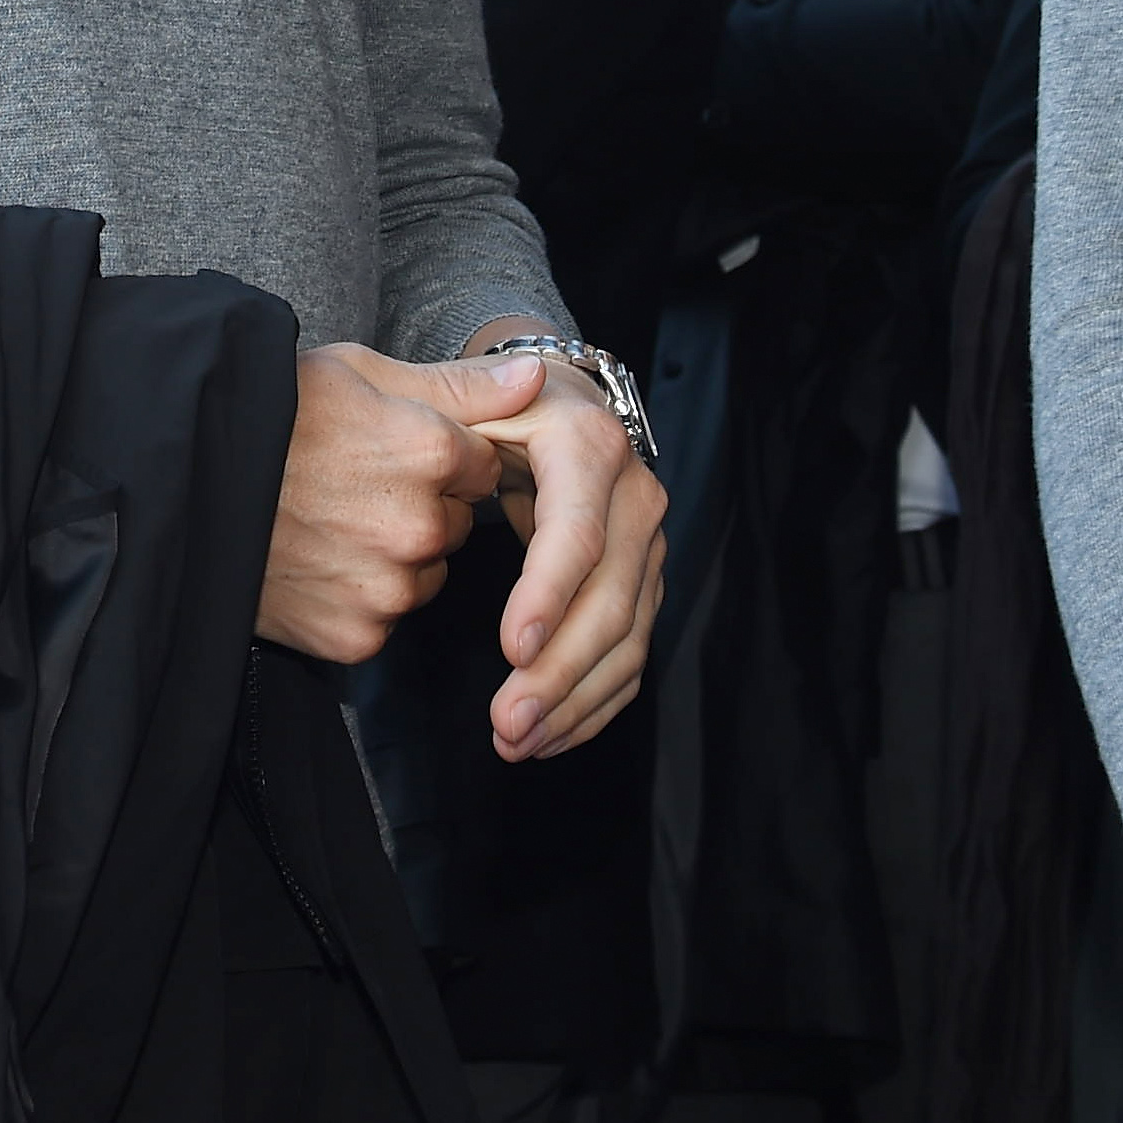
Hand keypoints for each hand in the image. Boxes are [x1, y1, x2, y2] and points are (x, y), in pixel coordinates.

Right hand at [257, 345, 518, 662]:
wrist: (180, 487)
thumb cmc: (269, 416)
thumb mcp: (358, 373)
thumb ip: (457, 384)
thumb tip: (538, 380)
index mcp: (431, 451)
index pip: (480, 464)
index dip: (441, 455)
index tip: (392, 449)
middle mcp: (421, 525)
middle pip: (455, 523)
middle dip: (423, 507)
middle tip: (351, 486)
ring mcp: (388, 588)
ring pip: (423, 574)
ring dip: (395, 557)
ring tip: (327, 524)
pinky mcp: (355, 638)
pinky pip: (383, 619)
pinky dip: (357, 599)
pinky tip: (314, 565)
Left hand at [470, 363, 664, 762]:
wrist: (562, 407)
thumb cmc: (503, 409)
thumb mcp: (478, 392)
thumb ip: (473, 392)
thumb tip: (518, 381)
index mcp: (591, 448)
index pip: (578, 531)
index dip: (548, 592)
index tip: (512, 649)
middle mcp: (636, 499)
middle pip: (610, 599)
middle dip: (559, 671)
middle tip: (505, 725)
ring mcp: (648, 547)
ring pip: (628, 638)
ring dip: (575, 701)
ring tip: (516, 742)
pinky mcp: (646, 584)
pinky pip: (633, 654)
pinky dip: (595, 704)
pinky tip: (551, 736)